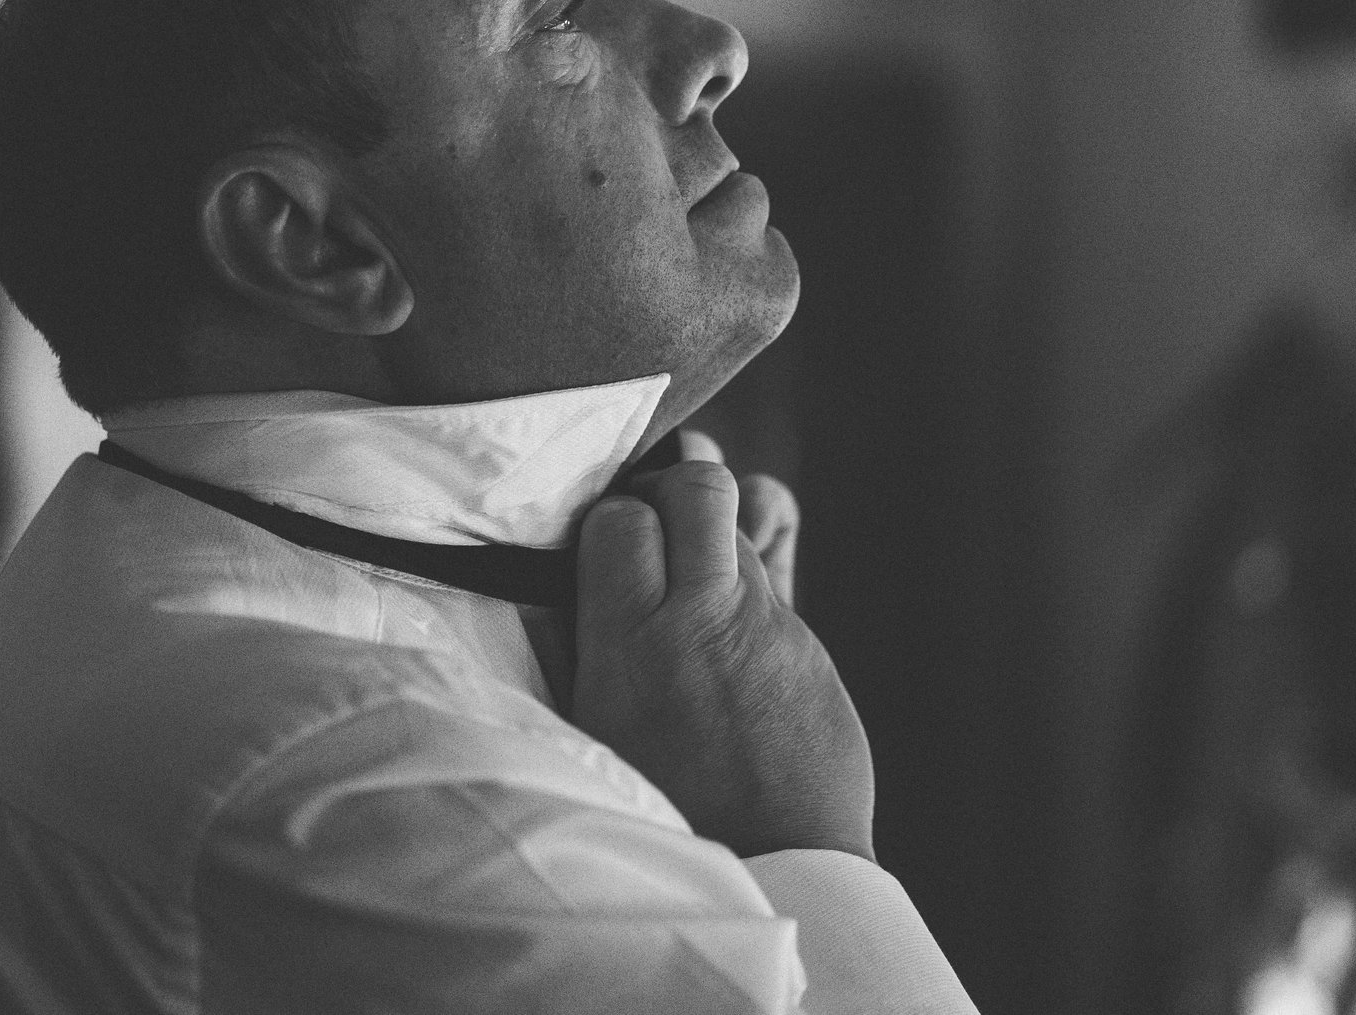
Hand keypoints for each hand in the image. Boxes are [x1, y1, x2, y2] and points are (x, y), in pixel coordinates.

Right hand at [571, 460, 873, 860]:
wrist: (770, 869)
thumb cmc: (662, 808)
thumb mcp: (588, 729)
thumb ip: (574, 642)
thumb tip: (544, 582)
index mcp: (631, 641)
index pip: (621, 516)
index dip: (615, 518)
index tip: (612, 545)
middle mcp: (703, 619)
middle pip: (701, 486)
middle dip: (679, 490)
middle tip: (665, 527)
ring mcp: (768, 630)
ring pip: (745, 530)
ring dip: (716, 546)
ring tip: (696, 597)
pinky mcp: (811, 651)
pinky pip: (776, 592)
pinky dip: (750, 606)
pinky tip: (733, 657)